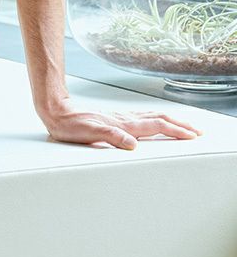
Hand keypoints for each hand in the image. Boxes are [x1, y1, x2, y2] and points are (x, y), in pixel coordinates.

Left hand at [39, 100, 204, 149]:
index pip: (157, 126)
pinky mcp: (116, 118)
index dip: (176, 131)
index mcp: (124, 124)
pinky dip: (158, 119)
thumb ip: (111, 137)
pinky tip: (157, 121)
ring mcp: (122, 117)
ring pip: (153, 116)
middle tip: (198, 131)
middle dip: (181, 125)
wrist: (58, 113)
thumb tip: (132, 144)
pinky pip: (144, 117)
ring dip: (172, 120)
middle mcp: (126, 119)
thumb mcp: (89, 134)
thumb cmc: (71, 126)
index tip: (192, 136)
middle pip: (160, 119)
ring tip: (185, 125)